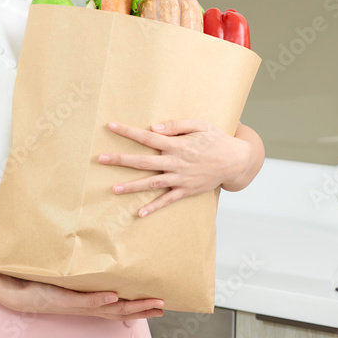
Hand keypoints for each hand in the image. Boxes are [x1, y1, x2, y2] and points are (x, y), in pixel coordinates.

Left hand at [0, 272, 163, 320]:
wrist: (17, 292)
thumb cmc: (41, 284)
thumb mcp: (66, 277)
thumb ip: (81, 271)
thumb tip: (95, 255)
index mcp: (89, 303)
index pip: (120, 307)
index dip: (140, 308)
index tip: (159, 304)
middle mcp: (86, 307)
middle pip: (121, 312)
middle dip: (143, 309)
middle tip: (163, 305)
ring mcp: (77, 304)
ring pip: (110, 309)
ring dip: (131, 307)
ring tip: (150, 303)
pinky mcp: (64, 299)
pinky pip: (85, 300)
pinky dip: (99, 300)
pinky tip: (113, 296)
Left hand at [98, 118, 258, 216]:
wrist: (236, 160)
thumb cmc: (216, 138)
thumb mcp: (199, 124)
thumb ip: (176, 125)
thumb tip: (154, 127)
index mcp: (177, 144)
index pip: (147, 137)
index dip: (128, 132)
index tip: (111, 126)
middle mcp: (176, 162)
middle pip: (143, 161)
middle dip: (121, 160)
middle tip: (101, 158)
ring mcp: (181, 178)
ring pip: (152, 183)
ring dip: (132, 186)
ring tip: (113, 189)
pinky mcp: (187, 190)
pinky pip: (168, 201)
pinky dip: (154, 207)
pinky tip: (139, 213)